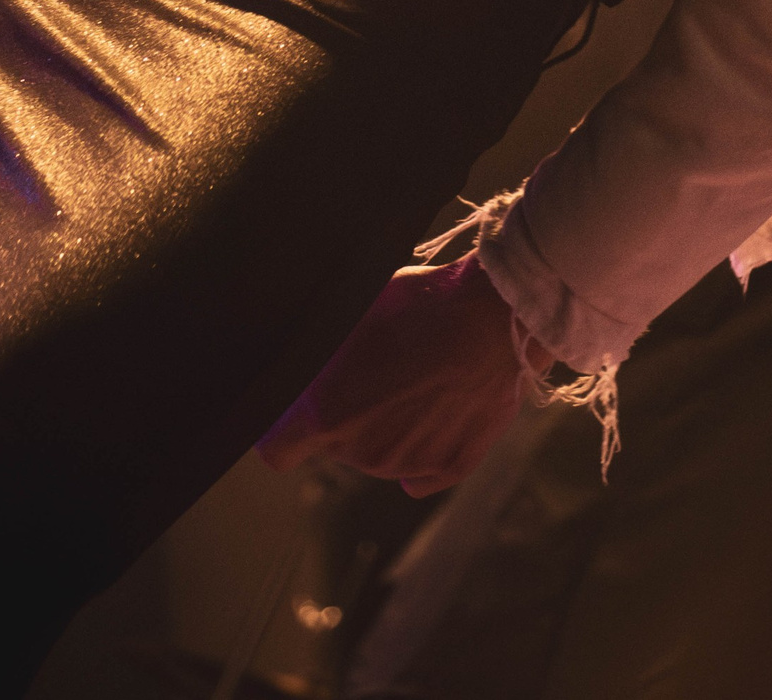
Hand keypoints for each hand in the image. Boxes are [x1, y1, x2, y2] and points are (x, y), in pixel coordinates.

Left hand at [258, 256, 532, 497]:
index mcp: (329, 416)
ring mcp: (409, 465)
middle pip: (338, 443)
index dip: (280, 430)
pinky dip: (426, 442)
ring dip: (389, 421)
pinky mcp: (451, 467)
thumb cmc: (420, 304)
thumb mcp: (353, 312)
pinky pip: (423, 468)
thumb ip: (320, 354)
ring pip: (382, 450)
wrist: (495, 317)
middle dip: (347, 412)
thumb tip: (298, 367)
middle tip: (376, 365)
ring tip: (418, 369)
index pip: (276, 450)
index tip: (291, 414)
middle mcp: (364, 453)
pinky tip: (440, 401)